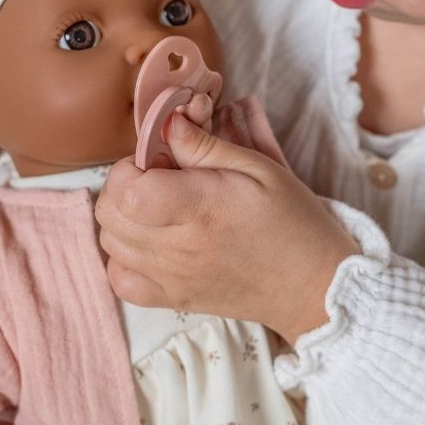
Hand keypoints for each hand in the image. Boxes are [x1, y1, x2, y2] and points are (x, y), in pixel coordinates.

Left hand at [97, 113, 359, 343]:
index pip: (126, 190)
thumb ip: (206, 146)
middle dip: (121, 186)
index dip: (127, 168)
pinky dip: (122, 258)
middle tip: (155, 178)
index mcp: (201, 209)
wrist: (314, 285)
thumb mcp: (261, 168)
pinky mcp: (174, 300)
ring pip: (109, 244)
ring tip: (154, 208)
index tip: (153, 161)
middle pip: (110, 215)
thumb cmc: (294, 223)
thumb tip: (167, 124)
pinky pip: (121, 282)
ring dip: (120, 218)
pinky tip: (147, 243)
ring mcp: (172, 279)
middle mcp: (178, 248)